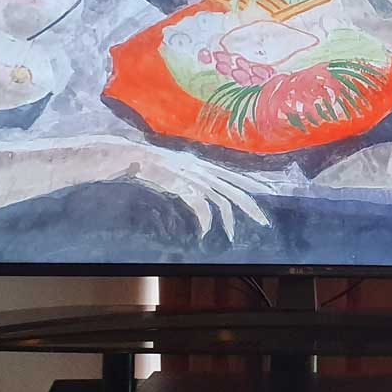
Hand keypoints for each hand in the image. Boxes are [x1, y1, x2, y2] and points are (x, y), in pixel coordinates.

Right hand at [0, 135, 271, 239]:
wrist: (122, 155)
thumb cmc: (144, 165)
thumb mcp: (172, 173)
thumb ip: (187, 182)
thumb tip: (200, 197)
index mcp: (200, 164)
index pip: (234, 175)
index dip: (252, 185)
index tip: (268, 195)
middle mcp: (200, 168)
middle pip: (234, 186)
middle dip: (251, 203)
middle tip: (265, 220)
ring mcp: (190, 175)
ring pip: (221, 198)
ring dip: (228, 219)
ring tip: (233, 236)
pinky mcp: (179, 183)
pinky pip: (199, 205)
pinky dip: (203, 221)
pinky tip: (204, 233)